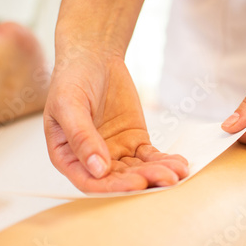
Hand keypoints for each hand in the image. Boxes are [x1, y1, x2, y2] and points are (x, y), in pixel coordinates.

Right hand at [44, 52, 188, 192]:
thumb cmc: (72, 79)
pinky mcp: (134, 141)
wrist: (94, 58)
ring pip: (137, 169)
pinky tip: (178, 163)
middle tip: (165, 179)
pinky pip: (150, 156)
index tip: (136, 184)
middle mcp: (91, 160)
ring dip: (157, 172)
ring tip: (177, 172)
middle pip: (118, 179)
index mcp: (67, 156)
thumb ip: (81, 136)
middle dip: (143, 180)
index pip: (89, 181)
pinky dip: (164, 160)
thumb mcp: (69, 104)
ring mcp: (115, 151)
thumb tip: (98, 169)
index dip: (112, 187)